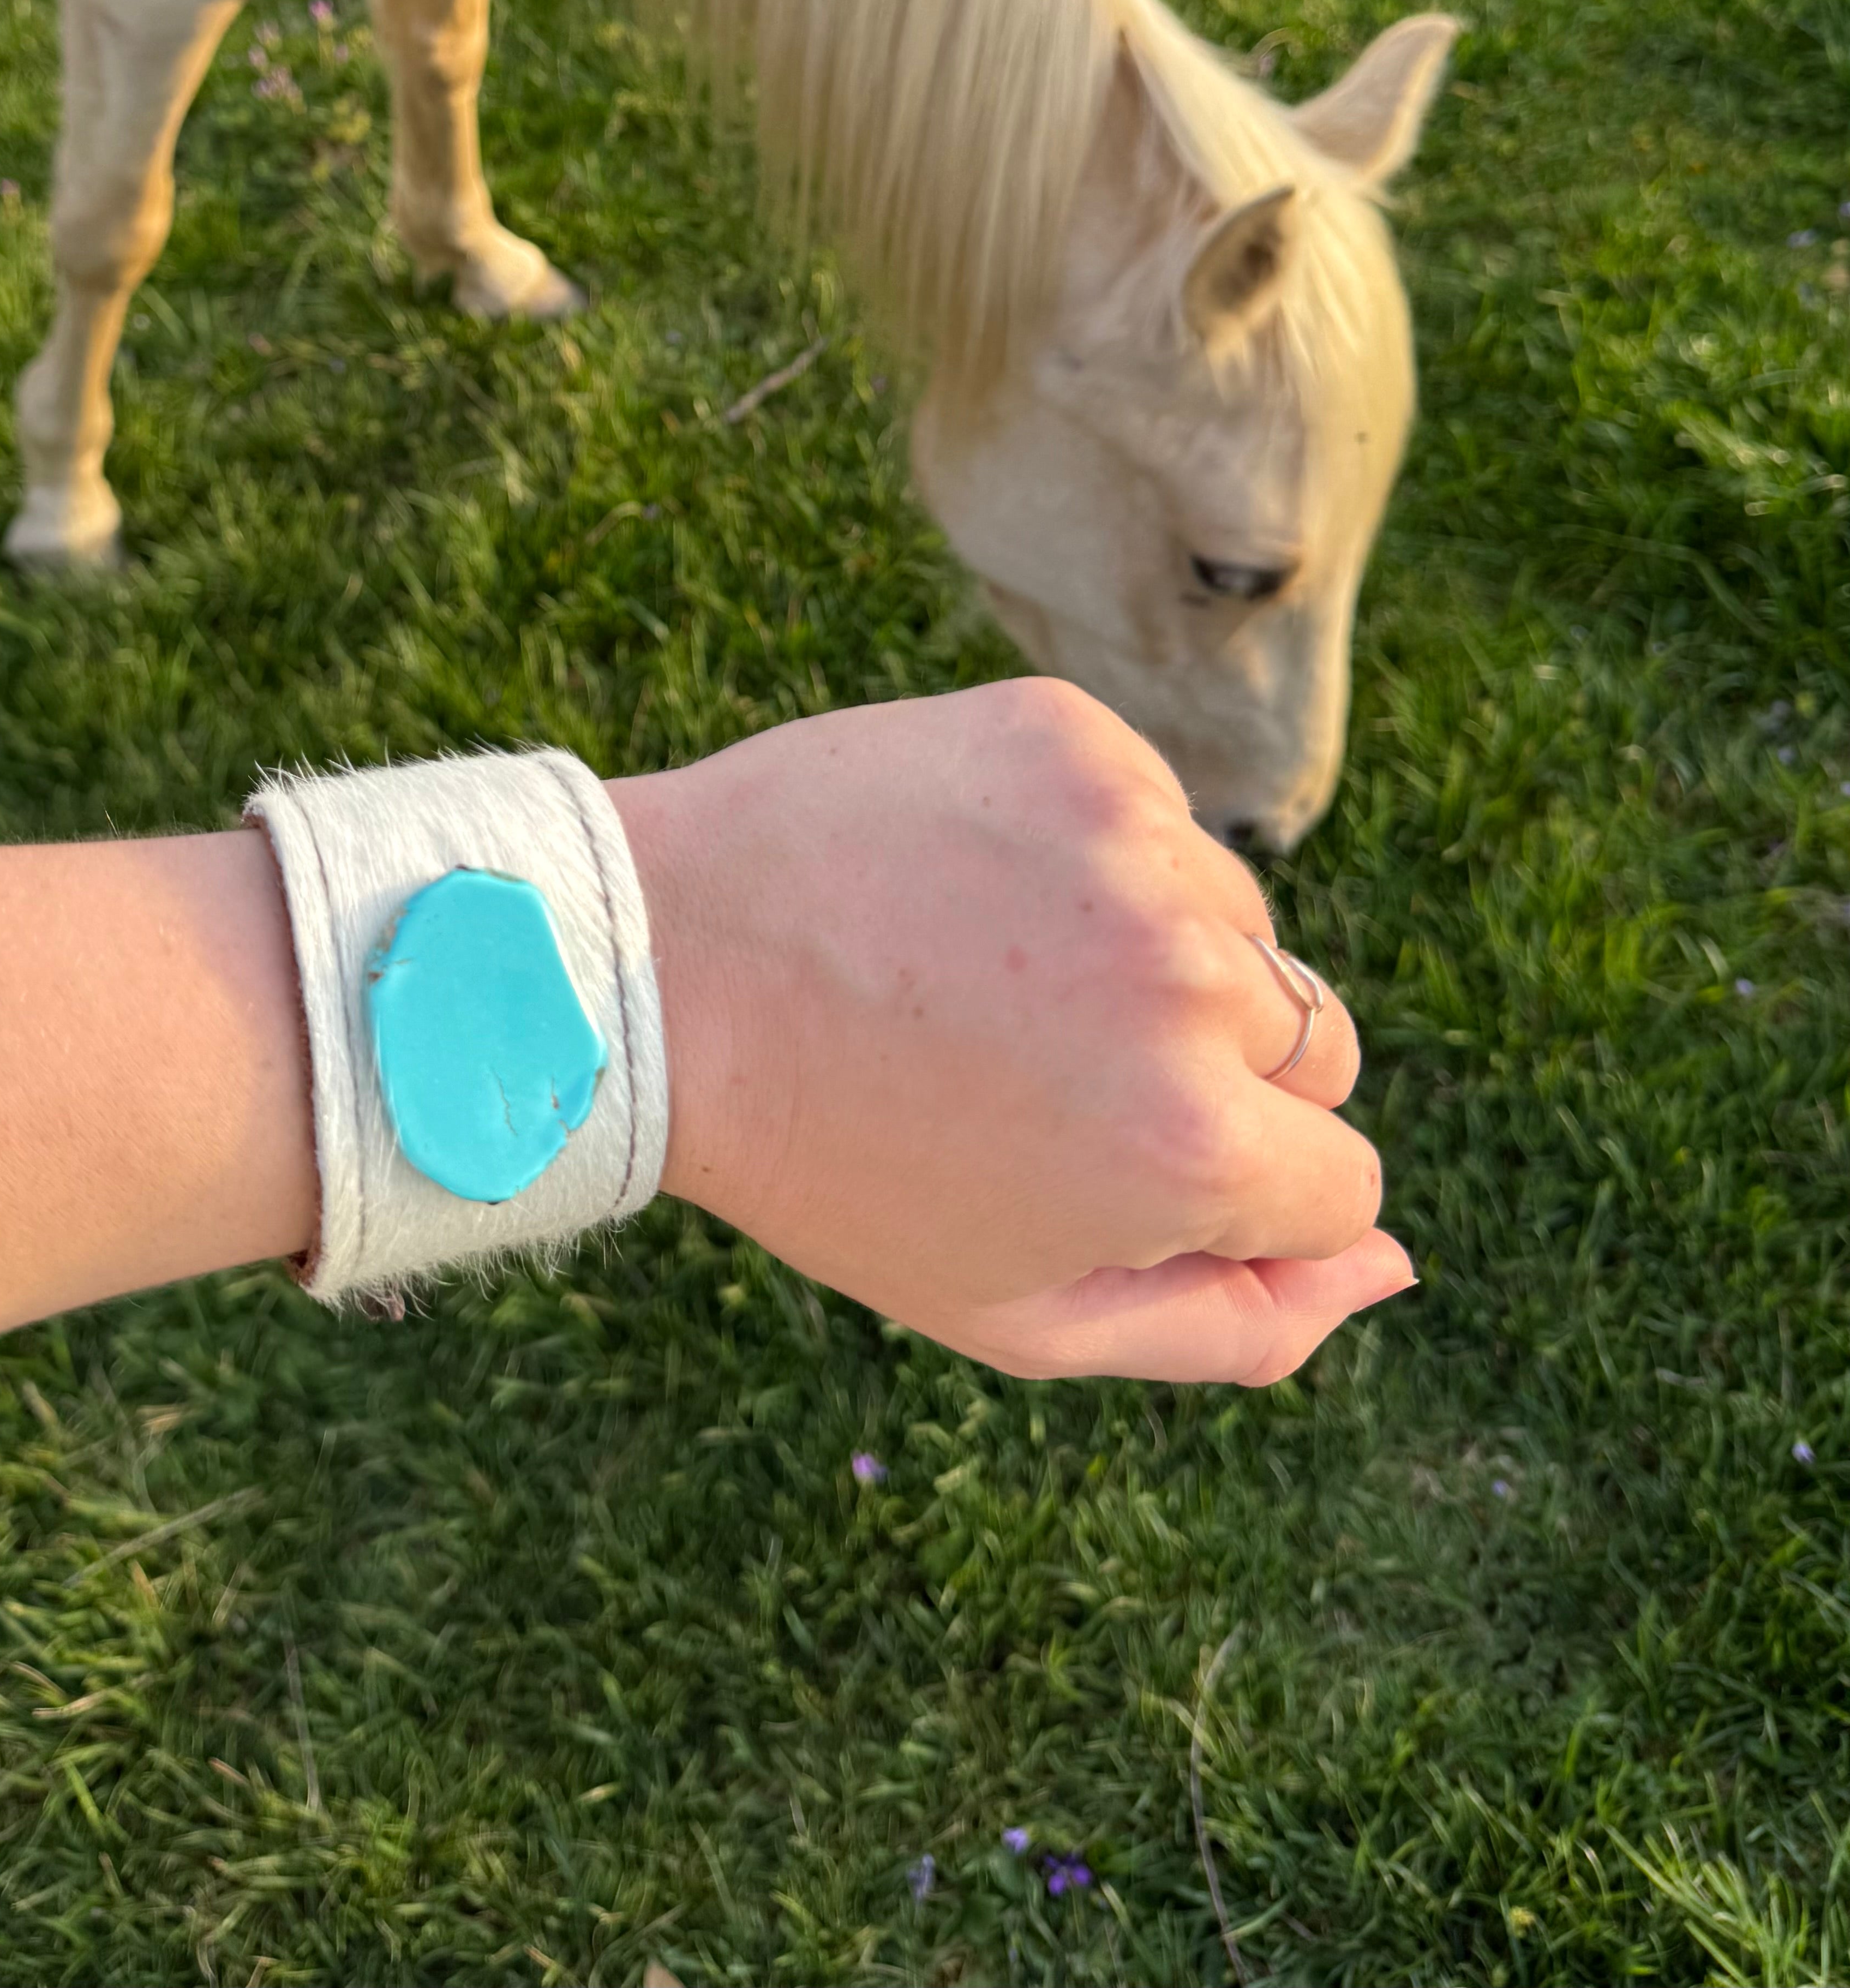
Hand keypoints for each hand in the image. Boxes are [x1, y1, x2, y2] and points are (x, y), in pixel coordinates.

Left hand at [610, 679, 1411, 1384]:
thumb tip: (1397, 1265)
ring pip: (1238, 930)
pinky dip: (1092, 857)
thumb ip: (1237, 1320)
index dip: (1233, 1193)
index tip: (1116, 1169)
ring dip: (1152, 959)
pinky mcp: (1079, 740)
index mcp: (1189, 1144)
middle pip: (1318, 1051)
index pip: (1341, 1182)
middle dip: (1215, 1079)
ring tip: (993, 977)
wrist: (663, 967)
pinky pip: (1158, 820)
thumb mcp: (1023, 1310)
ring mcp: (1137, 842)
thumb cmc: (839, 1163)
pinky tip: (974, 886)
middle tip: (1046, 1077)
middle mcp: (1188, 982)